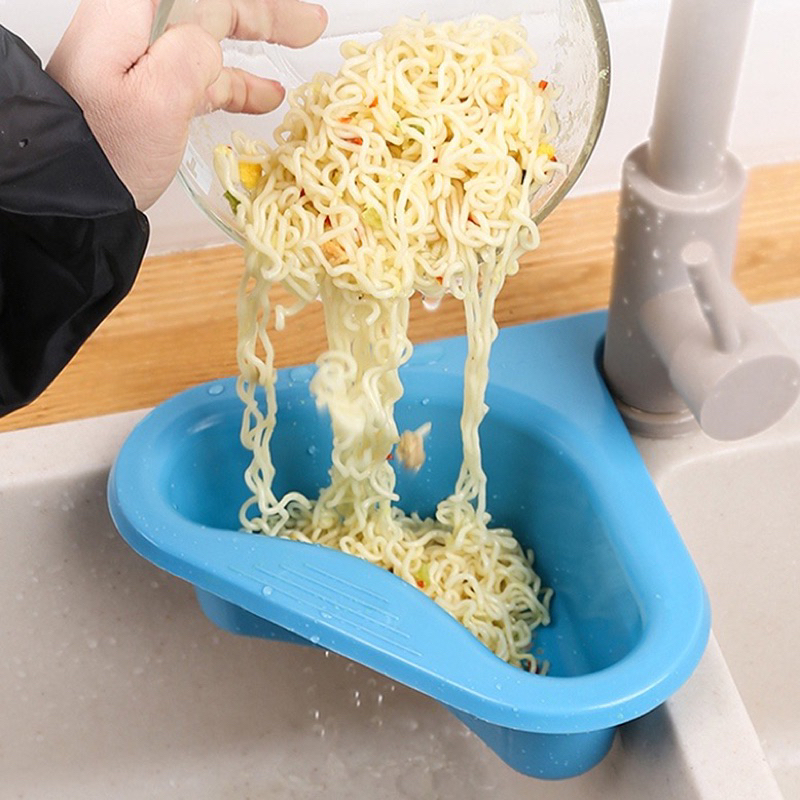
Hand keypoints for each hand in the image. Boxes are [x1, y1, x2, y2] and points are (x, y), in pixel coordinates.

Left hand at [47, 0, 326, 210]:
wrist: (67, 192)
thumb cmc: (104, 150)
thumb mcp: (156, 99)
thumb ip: (193, 54)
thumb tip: (213, 46)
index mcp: (135, 14)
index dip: (262, 4)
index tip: (302, 19)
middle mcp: (137, 28)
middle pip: (213, 6)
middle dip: (265, 14)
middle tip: (310, 25)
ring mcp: (143, 60)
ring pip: (213, 38)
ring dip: (258, 44)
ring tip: (299, 47)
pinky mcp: (149, 91)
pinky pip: (202, 74)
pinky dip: (236, 82)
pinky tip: (264, 96)